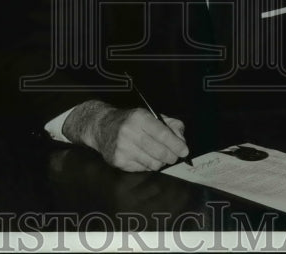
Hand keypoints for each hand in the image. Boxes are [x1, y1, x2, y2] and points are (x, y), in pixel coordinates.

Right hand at [62, 100, 188, 171]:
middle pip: (159, 152)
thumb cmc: (130, 121)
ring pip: (153, 164)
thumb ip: (169, 124)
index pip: (163, 134)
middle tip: (174, 157)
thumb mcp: (149, 115)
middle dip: (171, 157)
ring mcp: (123, 148)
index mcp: (140, 117)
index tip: (184, 151)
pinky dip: (148, 165)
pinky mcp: (118, 161)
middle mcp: (130, 132)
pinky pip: (142, 169)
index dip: (176, 145)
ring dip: (160, 162)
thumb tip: (182, 140)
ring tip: (158, 156)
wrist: (101, 126)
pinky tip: (144, 157)